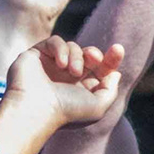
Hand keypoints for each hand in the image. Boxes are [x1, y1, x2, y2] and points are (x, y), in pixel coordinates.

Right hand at [2, 38, 125, 135]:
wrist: (36, 109)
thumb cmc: (67, 112)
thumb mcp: (98, 107)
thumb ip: (110, 90)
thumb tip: (114, 73)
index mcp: (81, 89)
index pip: (100, 69)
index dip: (111, 58)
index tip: (118, 50)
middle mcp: (66, 77)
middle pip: (87, 55)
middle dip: (94, 53)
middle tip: (93, 58)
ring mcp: (50, 66)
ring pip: (72, 47)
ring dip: (77, 56)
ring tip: (72, 72)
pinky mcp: (36, 55)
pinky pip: (54, 42)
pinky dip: (61, 49)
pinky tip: (61, 64)